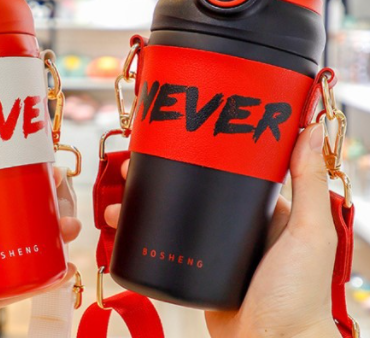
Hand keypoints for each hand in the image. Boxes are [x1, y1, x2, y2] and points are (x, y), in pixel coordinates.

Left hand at [0, 129, 80, 337]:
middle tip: (60, 190)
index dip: (11, 170)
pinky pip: (26, 281)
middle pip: (12, 211)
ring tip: (69, 226)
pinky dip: (50, 272)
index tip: (33, 158)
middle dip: (43, 200)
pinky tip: (67, 263)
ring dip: (53, 231)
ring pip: (26, 242)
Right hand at [105, 124, 340, 337]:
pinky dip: (140, 236)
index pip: (226, 169)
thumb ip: (308, 182)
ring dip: (140, 205)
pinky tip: (122, 228)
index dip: (198, 151)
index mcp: (263, 211)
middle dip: (157, 176)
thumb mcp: (308, 232)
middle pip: (189, 190)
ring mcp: (212, 249)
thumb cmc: (299, 297)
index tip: (175, 135)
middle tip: (131, 165)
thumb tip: (309, 128)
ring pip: (170, 217)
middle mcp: (235, 226)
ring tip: (117, 200)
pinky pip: (163, 248)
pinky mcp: (194, 272)